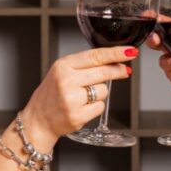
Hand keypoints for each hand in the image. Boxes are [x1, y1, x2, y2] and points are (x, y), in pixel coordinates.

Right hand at [20, 46, 137, 144]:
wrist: (39, 118)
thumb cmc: (53, 93)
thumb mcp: (63, 71)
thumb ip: (86, 65)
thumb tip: (116, 62)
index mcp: (63, 65)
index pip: (95, 55)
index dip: (115, 53)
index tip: (130, 51)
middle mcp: (66, 80)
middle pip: (104, 72)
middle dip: (118, 71)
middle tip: (125, 71)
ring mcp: (71, 99)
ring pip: (103, 90)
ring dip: (99, 93)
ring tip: (83, 97)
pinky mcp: (77, 115)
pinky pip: (100, 107)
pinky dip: (95, 107)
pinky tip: (82, 108)